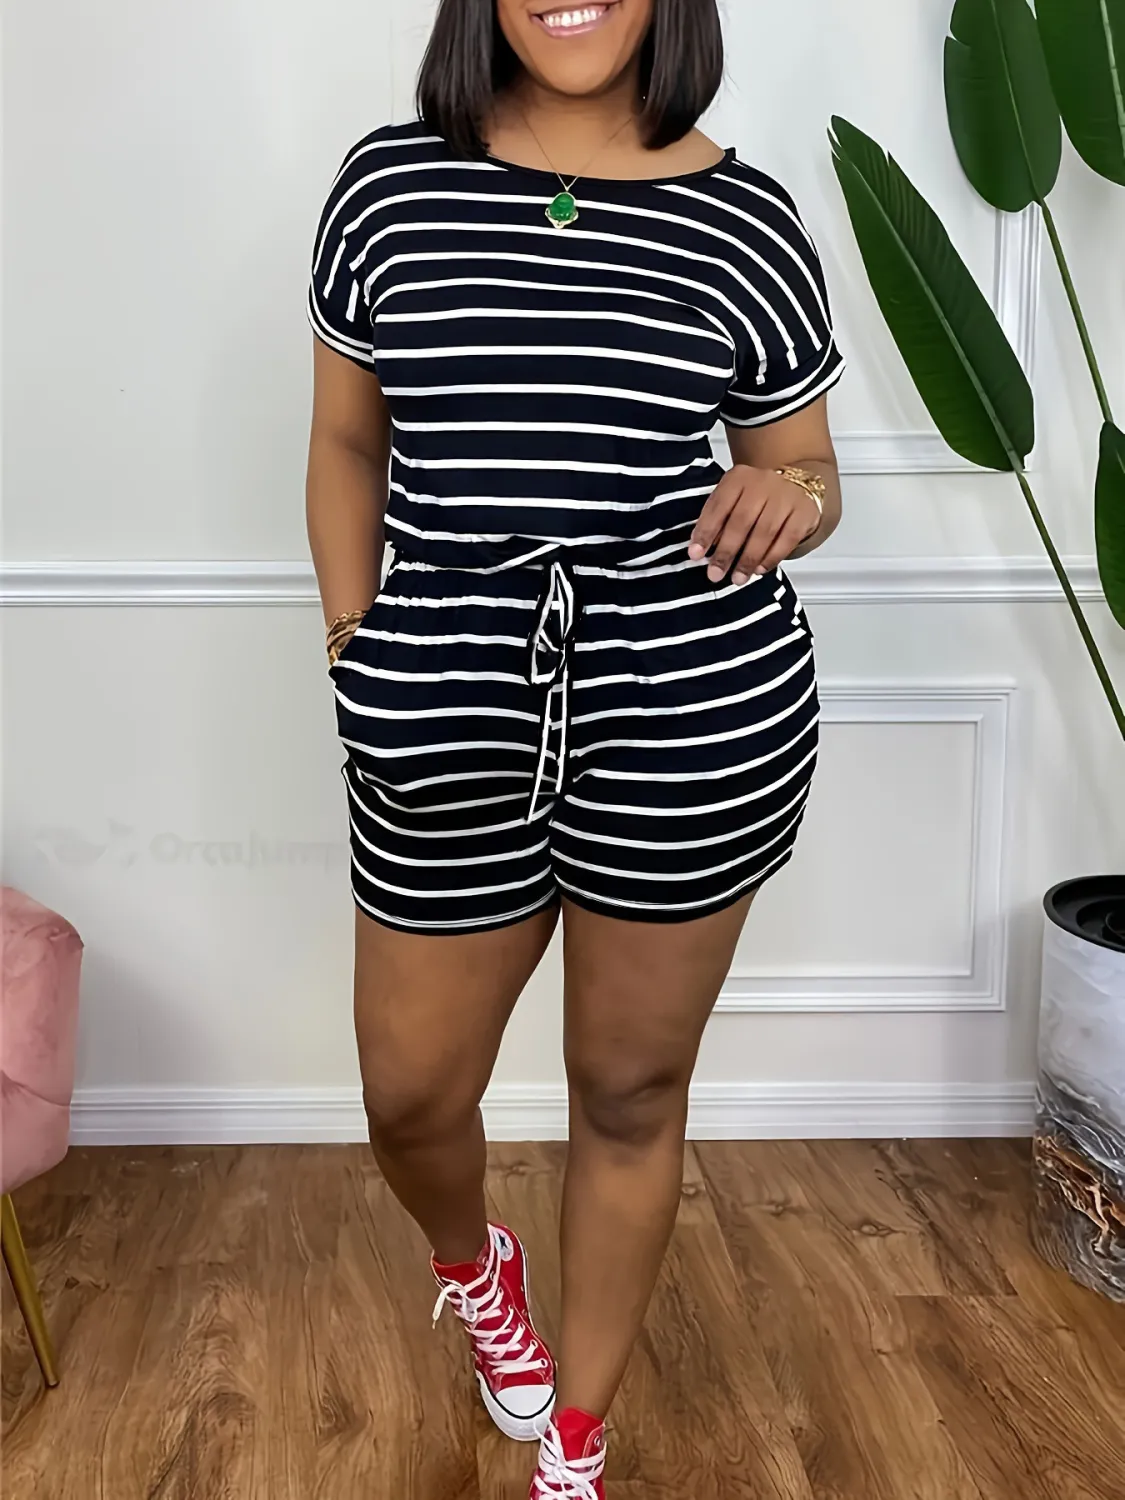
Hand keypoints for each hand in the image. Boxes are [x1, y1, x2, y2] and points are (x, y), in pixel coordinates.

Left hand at [688, 466, 820, 585]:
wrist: (796, 483)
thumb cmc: (758, 497)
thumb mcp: (734, 498)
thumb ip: (718, 518)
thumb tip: (700, 550)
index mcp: (739, 478)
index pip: (718, 506)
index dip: (705, 532)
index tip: (695, 554)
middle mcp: (763, 483)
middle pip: (741, 521)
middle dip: (726, 552)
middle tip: (715, 573)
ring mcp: (785, 496)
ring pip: (764, 532)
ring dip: (748, 559)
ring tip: (738, 578)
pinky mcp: (804, 512)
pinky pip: (787, 539)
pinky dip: (772, 557)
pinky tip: (760, 569)